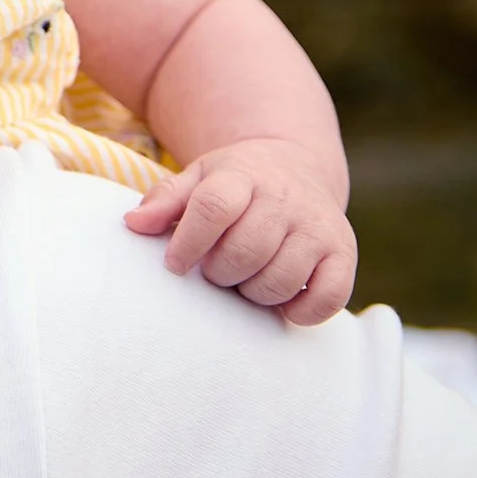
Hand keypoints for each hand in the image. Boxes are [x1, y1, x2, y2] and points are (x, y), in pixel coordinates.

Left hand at [124, 138, 356, 325]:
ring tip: (244, 279)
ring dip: (253, 292)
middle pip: (245, 250)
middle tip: (214, 271)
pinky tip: (281, 300)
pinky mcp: (343, 254)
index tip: (174, 264)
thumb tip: (133, 224)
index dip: (188, 243)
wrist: (296, 166)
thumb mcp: (199, 178)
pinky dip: (300, 311)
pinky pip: (326, 298)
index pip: (213, 207)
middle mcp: (286, 199)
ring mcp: (318, 227)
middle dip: (219, 272)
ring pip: (280, 280)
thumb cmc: (236, 182)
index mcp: (244, 176)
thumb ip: (166, 200)